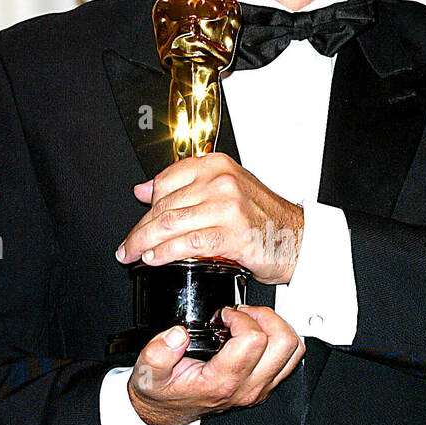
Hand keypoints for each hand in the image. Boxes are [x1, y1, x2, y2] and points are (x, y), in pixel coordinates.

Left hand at [115, 154, 304, 284]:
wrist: (298, 239)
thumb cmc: (264, 218)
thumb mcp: (225, 190)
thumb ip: (186, 187)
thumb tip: (144, 189)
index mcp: (216, 165)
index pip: (166, 180)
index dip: (145, 206)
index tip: (136, 223)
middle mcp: (221, 181)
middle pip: (164, 205)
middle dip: (140, 230)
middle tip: (127, 247)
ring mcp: (228, 206)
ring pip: (171, 224)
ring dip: (145, 243)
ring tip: (134, 255)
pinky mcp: (232, 233)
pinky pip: (189, 243)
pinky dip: (166, 253)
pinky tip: (155, 259)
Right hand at [127, 305, 305, 424]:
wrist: (166, 412)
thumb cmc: (162, 391)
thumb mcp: (147, 372)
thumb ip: (157, 354)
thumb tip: (176, 334)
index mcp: (222, 382)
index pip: (254, 340)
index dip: (241, 317)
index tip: (225, 314)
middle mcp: (248, 387)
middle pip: (284, 343)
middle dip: (266, 317)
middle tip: (244, 313)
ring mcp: (260, 388)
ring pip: (294, 351)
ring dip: (277, 327)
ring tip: (252, 321)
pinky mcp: (265, 386)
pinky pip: (289, 359)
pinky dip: (279, 339)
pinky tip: (258, 333)